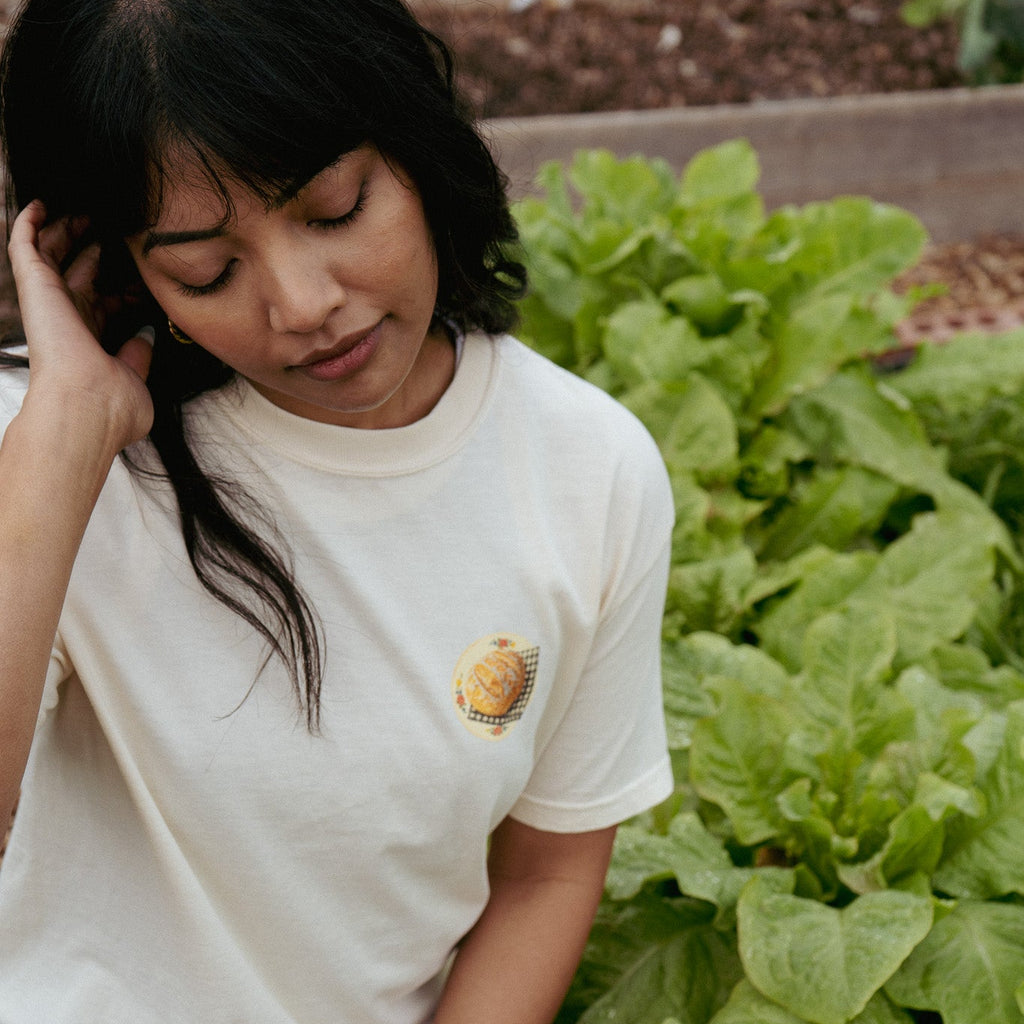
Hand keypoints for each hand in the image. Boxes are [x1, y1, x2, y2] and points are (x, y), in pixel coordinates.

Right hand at [7, 200, 154, 452]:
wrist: (87, 404)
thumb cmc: (113, 403)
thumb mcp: (137, 376)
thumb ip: (139, 353)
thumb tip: (147, 334)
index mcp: (92, 341)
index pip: (104, 308)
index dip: (122, 294)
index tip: (142, 285)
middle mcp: (68, 319)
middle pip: (77, 277)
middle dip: (90, 255)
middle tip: (103, 234)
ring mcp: (50, 300)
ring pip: (51, 256)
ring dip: (64, 233)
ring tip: (78, 213)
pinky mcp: (35, 284)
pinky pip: (24, 245)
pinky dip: (29, 224)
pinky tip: (38, 205)